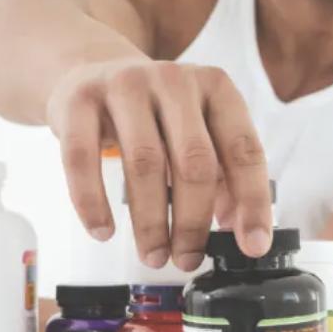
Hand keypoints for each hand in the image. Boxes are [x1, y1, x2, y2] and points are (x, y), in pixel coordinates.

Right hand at [46, 59, 273, 270]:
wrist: (90, 72)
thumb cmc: (151, 112)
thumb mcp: (195, 129)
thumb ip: (221, 173)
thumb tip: (235, 226)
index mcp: (215, 87)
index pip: (243, 149)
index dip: (252, 201)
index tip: (252, 245)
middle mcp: (174, 80)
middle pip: (194, 162)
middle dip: (194, 222)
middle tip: (187, 258)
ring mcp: (125, 85)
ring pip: (144, 164)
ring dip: (150, 222)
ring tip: (153, 254)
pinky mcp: (79, 100)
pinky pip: (83, 159)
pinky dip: (93, 202)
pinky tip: (103, 230)